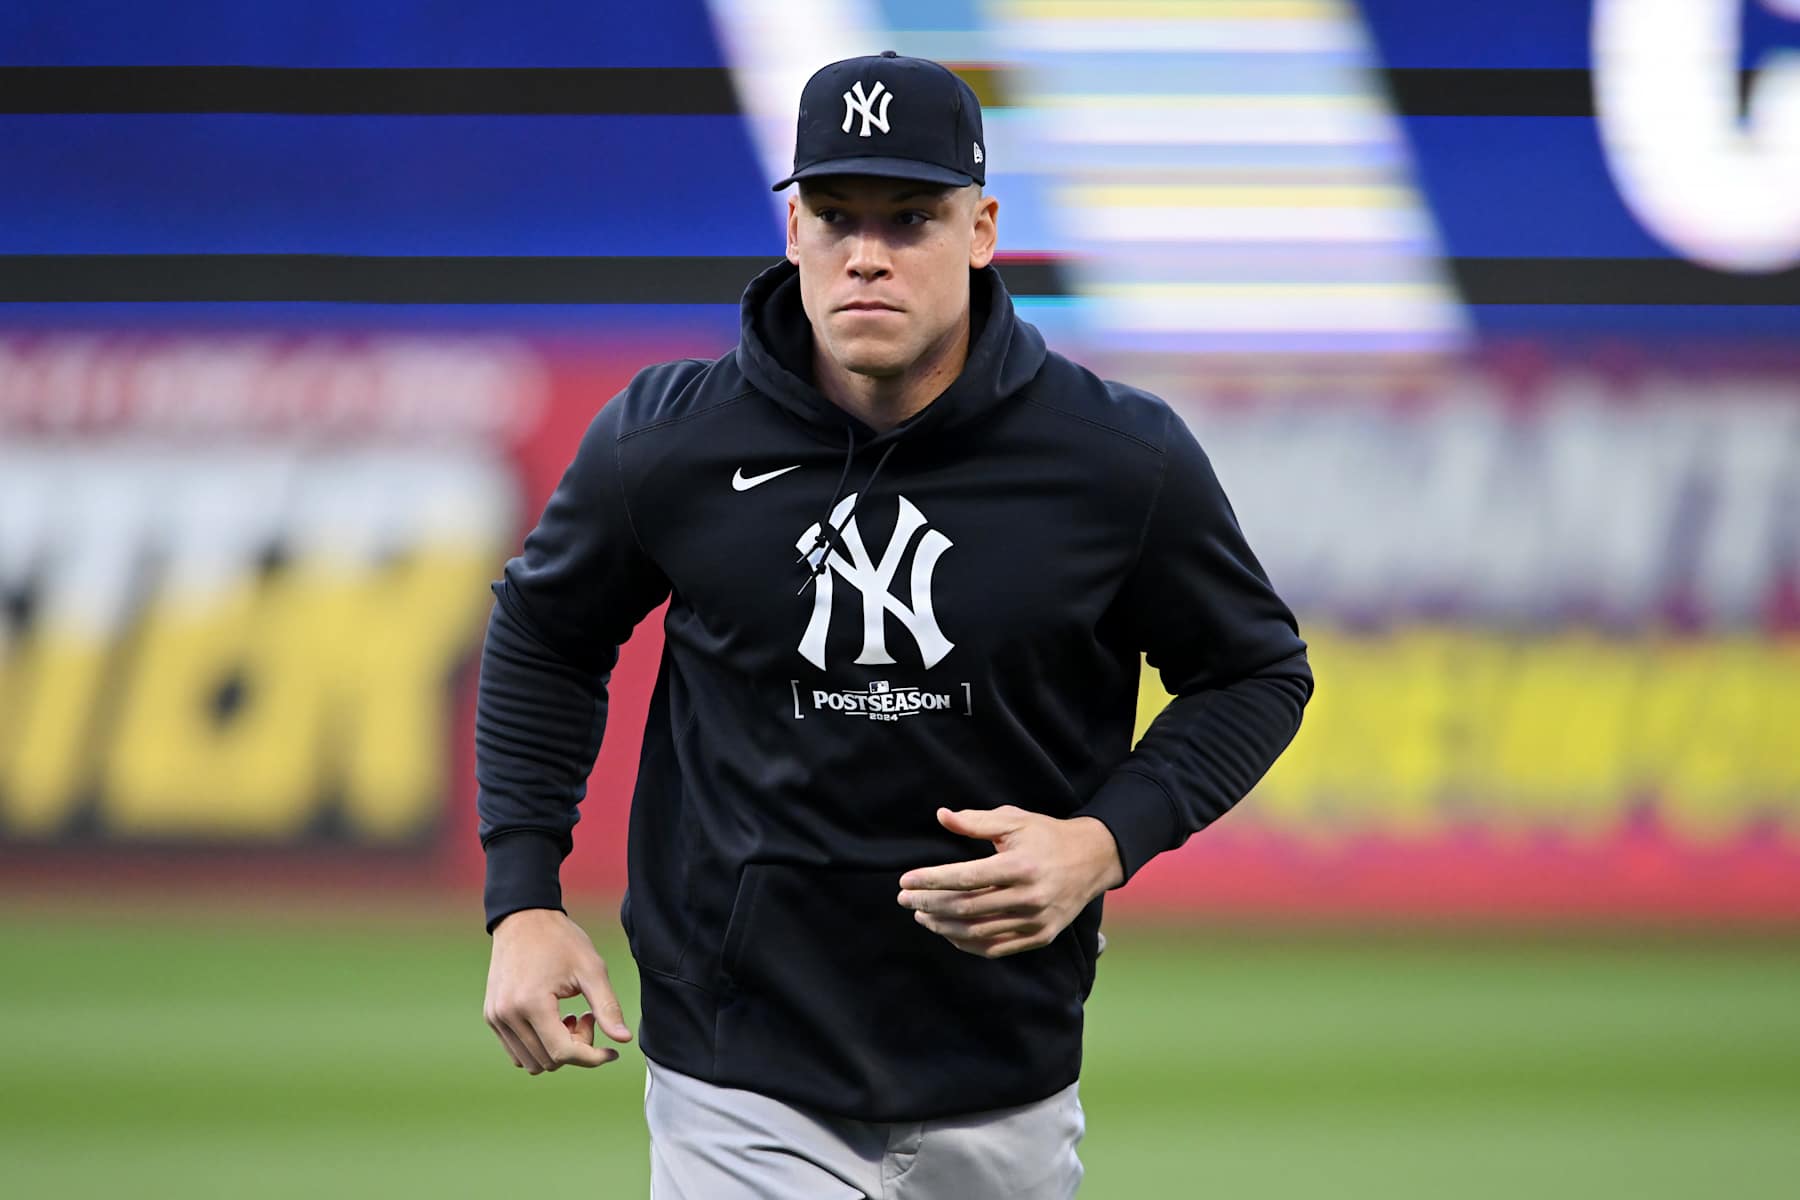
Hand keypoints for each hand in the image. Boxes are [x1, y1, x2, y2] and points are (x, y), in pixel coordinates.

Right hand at [484, 908, 632, 1073]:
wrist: (524, 918)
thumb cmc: (561, 940)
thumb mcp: (591, 970)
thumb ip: (607, 1007)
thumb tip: (624, 1040)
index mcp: (531, 1003)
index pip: (562, 1052)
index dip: (592, 1058)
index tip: (612, 1052)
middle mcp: (507, 1015)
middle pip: (548, 1061)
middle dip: (576, 1048)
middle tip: (587, 1015)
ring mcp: (495, 1018)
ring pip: (531, 1062)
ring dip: (556, 1049)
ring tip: (569, 1017)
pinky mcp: (492, 1017)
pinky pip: (517, 1052)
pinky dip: (539, 1045)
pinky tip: (553, 1019)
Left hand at [897, 806, 1124, 958]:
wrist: (1093, 860)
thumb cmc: (1047, 836)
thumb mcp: (1014, 820)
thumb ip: (976, 821)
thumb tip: (941, 816)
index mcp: (1020, 866)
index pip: (965, 878)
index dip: (931, 881)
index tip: (905, 881)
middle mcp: (1029, 897)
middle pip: (966, 908)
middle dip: (929, 905)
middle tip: (904, 900)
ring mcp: (1036, 921)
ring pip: (977, 932)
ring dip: (943, 927)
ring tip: (921, 916)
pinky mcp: (1040, 937)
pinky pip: (995, 948)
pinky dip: (967, 944)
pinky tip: (948, 932)